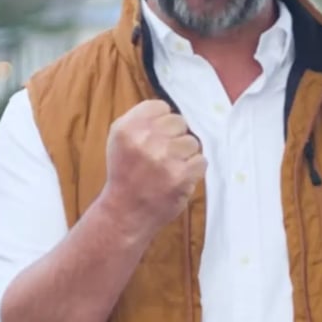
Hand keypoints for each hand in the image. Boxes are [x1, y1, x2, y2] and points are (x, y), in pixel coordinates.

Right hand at [100, 99, 205, 236]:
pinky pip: (201, 161)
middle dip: (175, 138)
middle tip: (162, 157)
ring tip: (168, 169)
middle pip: (179, 122)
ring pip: (192, 142)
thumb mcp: (120, 140)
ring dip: (185, 156)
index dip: (162, 123)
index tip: (155, 138)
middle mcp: (144, 140)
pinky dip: (193, 171)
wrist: (124, 214)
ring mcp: (163, 158)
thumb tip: (171, 110)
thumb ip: (142, 120)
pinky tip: (177, 179)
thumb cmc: (126, 174)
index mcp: (126, 128)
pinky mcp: (180, 176)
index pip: (161, 107)